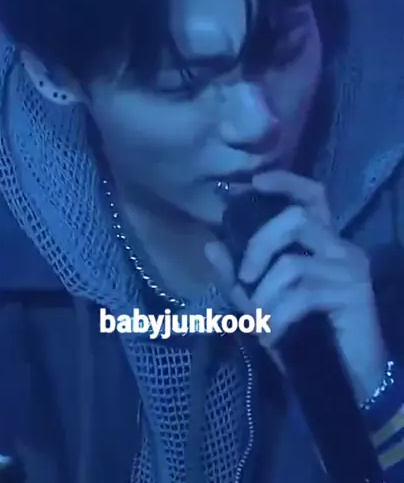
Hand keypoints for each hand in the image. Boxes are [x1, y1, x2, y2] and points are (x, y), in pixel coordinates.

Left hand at [205, 170, 386, 403]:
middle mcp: (340, 246)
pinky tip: (273, 336)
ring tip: (260, 322)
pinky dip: (278, 316)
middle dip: (259, 244)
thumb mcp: (262, 305)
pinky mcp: (354, 292)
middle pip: (295, 218)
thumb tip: (210, 246)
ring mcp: (350, 267)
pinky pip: (303, 294)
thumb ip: (236, 277)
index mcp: (321, 241)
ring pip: (292, 262)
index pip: (312, 194)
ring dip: (265, 296)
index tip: (255, 183)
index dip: (286, 181)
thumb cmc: (304, 338)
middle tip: (244, 278)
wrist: (344, 384)